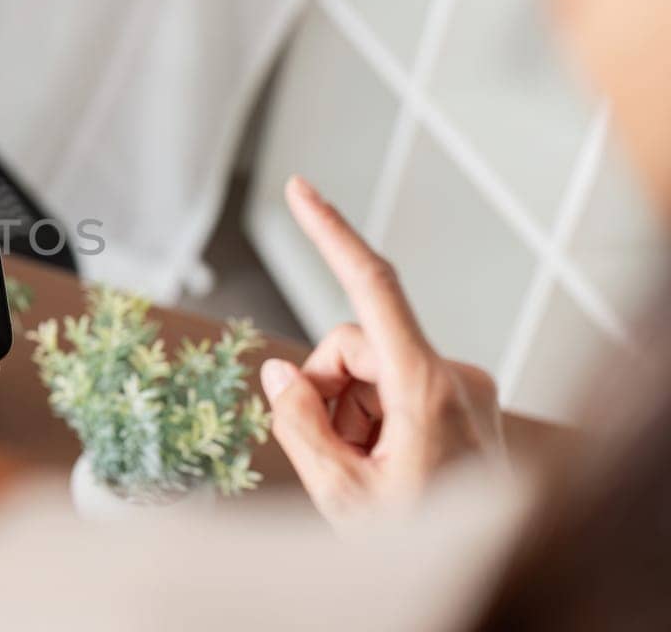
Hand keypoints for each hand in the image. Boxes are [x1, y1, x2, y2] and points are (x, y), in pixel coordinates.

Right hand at [261, 177, 502, 526]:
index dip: (330, 233)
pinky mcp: (464, 403)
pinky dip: (374, 421)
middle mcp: (454, 377)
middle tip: (326, 453)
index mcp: (427, 390)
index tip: (299, 190)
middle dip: (324, 390)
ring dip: (349, 414)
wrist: (489, 577)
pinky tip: (384, 468)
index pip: (371, 287)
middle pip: (352, 345)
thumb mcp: (342, 495)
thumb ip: (299, 424)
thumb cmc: (421, 546)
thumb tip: (279, 372)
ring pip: (370, 371)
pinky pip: (396, 389)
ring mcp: (464, 390)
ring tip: (362, 472)